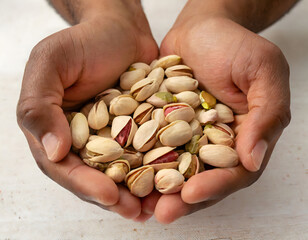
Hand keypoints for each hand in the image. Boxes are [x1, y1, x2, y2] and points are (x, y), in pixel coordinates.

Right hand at [17, 3, 157, 219]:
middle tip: (137, 211)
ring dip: (138, 190)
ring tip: (158, 206)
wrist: (121, 29)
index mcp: (56, 129)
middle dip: (115, 196)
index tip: (110, 195)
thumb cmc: (84, 42)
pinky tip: (173, 179)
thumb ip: (40, 105)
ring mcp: (113, 136)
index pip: (63, 166)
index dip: (84, 184)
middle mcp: (83, 139)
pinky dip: (158, 167)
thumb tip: (53, 151)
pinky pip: (147, 152)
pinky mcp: (138, 129)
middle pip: (95, 176)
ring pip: (123, 171)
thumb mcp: (52, 63)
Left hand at [145, 16, 290, 222]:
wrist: (200, 27)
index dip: (215, 187)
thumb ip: (266, 114)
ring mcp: (185, 136)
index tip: (191, 194)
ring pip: (172, 169)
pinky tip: (123, 172)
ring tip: (138, 203)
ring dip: (156, 188)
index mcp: (243, 137)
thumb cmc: (234, 44)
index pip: (234, 172)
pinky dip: (138, 160)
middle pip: (200, 179)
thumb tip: (254, 159)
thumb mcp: (262, 71)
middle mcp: (213, 142)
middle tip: (161, 213)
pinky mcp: (161, 125)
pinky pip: (149, 146)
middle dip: (181, 198)